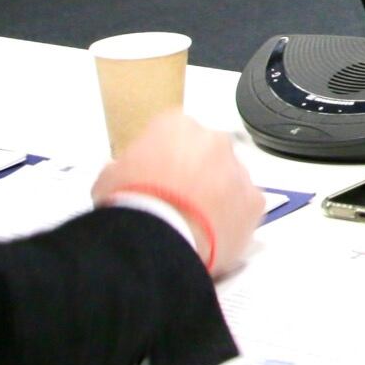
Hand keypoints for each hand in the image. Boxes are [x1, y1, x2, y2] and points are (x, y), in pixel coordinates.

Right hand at [93, 112, 262, 277]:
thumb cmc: (133, 204)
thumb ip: (124, 166)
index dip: (166, 158)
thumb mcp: (109, 177)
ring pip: (231, 179)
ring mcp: (237, 169)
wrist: (158, 238)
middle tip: (180, 202)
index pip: (175, 134)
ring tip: (196, 223)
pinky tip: (215, 235)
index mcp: (177, 125)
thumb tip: (124, 174)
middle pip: (208, 153)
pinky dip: (235, 218)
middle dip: (198, 173)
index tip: (160, 178)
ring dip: (218, 195)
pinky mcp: (254, 201)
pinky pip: (246, 207)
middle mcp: (213, 140)